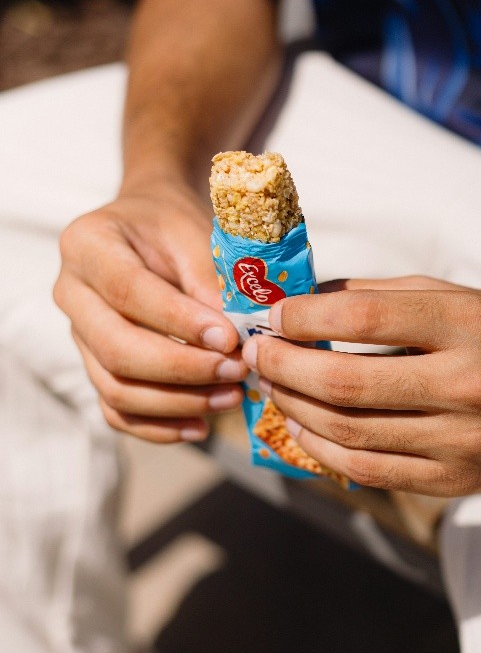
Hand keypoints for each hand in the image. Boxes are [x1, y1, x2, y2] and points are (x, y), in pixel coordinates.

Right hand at [54, 178, 247, 441]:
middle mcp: (71, 294)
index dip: (179, 321)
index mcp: (87, 245)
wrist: (146, 227)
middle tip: (237, 371)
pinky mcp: (94, 367)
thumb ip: (207, 279)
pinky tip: (202, 425)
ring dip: (177, 403)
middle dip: (182, 369)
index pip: (129, 292)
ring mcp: (78, 336)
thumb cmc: (170, 225)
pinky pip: (117, 411)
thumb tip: (232, 339)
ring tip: (232, 397)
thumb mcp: (192, 231)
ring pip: (115, 389)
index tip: (229, 338)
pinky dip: (159, 427)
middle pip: (116, 349)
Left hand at [242, 276, 480, 495]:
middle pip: (346, 382)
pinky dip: (322, 448)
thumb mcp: (450, 295)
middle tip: (256, 354)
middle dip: (284, 367)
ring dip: (295, 407)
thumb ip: (377, 297)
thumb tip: (299, 303)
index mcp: (470, 323)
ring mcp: (465, 442)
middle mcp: (471, 385)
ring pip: (350, 432)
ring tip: (272, 386)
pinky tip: (301, 425)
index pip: (364, 319)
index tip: (275, 316)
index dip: (305, 317)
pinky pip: (369, 470)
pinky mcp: (455, 481)